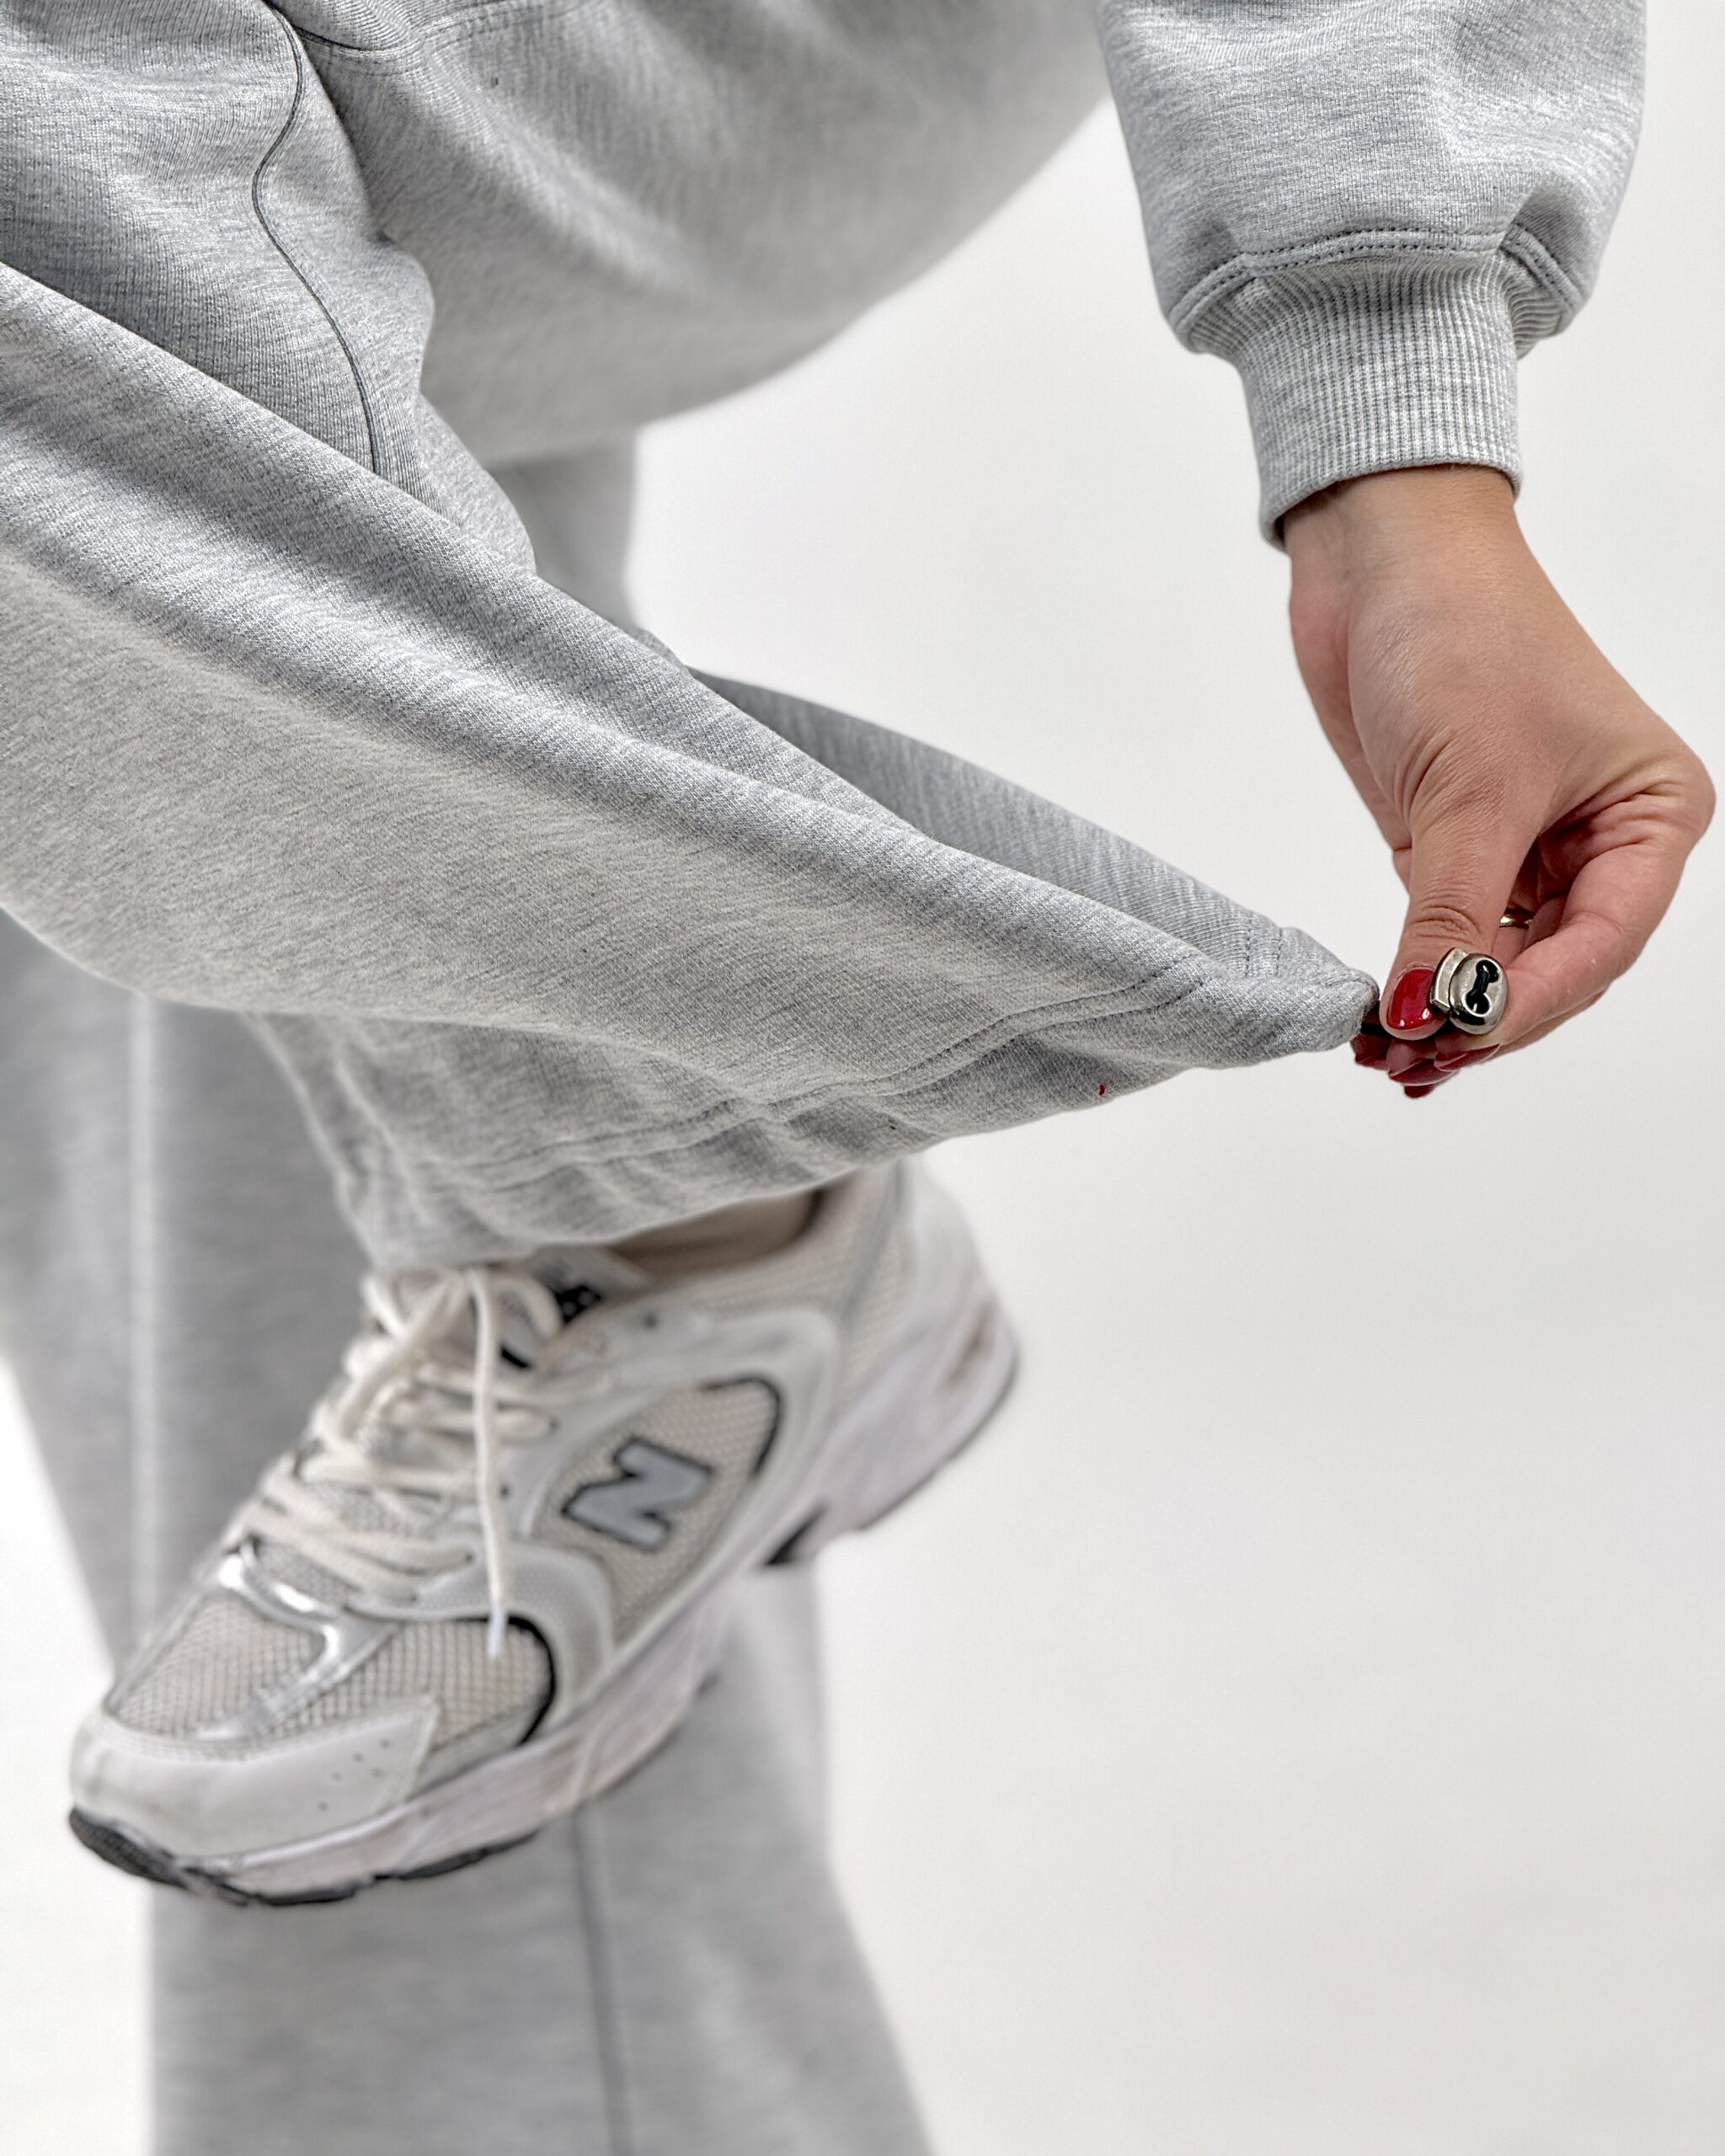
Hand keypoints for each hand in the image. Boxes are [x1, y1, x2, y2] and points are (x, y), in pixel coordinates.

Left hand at [1283, 466, 1712, 1093]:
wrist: (1383, 559)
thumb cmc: (1460, 637)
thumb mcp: (1466, 793)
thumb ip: (1448, 917)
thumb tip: (1430, 1014)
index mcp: (1653, 816)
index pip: (1601, 945)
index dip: (1527, 1003)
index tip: (1456, 1036)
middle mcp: (1604, 841)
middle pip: (1553, 970)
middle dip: (1483, 1019)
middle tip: (1410, 1065)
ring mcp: (1529, 848)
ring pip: (1500, 965)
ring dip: (1448, 1011)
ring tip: (1389, 1059)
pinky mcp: (1457, 846)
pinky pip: (1450, 936)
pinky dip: (1420, 976)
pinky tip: (1385, 1018)